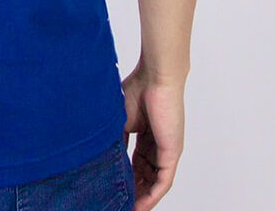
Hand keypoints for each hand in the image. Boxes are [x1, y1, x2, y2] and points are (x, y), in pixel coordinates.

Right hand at [120, 64, 185, 209]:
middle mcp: (158, 146)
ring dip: (142, 198)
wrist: (155, 77)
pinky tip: (140, 205)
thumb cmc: (138, 89)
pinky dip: (152, 195)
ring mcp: (166, 150)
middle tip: (119, 203)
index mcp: (145, 136)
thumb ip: (116, 139)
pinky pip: (163, 181)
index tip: (113, 188)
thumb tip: (102, 156)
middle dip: (133, 191)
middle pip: (145, 176)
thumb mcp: (120, 120)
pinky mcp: (172, 152)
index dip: (125, 178)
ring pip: (154, 182)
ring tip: (128, 209)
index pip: (135, 164)